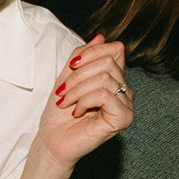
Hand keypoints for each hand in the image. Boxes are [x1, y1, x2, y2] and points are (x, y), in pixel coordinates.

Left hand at [32, 35, 132, 170]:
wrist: (52, 141)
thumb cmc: (59, 114)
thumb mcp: (67, 77)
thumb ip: (82, 57)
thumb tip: (100, 37)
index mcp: (114, 78)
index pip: (115, 50)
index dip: (92, 53)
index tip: (71, 67)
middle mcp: (124, 90)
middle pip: (108, 63)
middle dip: (79, 75)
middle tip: (62, 93)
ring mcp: (126, 104)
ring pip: (105, 79)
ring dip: (77, 90)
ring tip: (66, 104)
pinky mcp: (123, 118)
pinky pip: (106, 95)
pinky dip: (85, 101)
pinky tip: (77, 112)